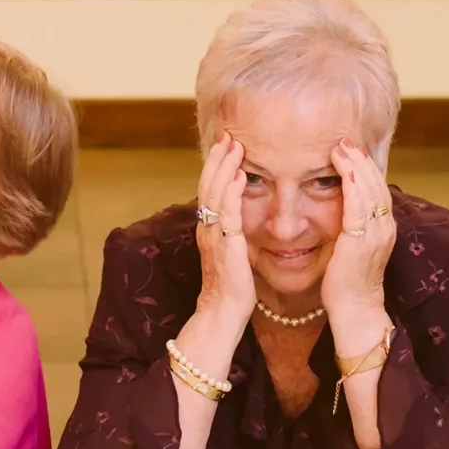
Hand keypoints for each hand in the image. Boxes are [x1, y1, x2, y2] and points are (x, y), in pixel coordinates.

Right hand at [192, 131, 254, 327]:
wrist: (223, 313)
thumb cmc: (232, 287)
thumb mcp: (231, 253)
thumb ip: (232, 232)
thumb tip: (241, 217)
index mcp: (208, 229)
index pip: (209, 190)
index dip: (216, 166)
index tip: (226, 144)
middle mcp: (207, 228)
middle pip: (208, 185)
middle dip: (218, 158)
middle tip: (228, 134)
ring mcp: (214, 236)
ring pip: (215, 194)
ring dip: (224, 168)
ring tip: (234, 146)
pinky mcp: (227, 246)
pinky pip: (228, 214)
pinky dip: (232, 193)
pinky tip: (239, 176)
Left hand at [319, 142, 394, 348]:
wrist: (355, 310)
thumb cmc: (348, 282)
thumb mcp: (352, 247)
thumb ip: (351, 225)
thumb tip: (339, 207)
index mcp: (384, 228)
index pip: (377, 189)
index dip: (365, 168)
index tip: (352, 149)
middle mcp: (385, 227)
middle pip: (376, 184)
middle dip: (361, 160)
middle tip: (346, 138)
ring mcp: (376, 233)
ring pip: (370, 190)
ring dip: (355, 165)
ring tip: (342, 146)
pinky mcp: (362, 240)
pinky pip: (359, 205)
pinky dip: (351, 182)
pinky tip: (342, 167)